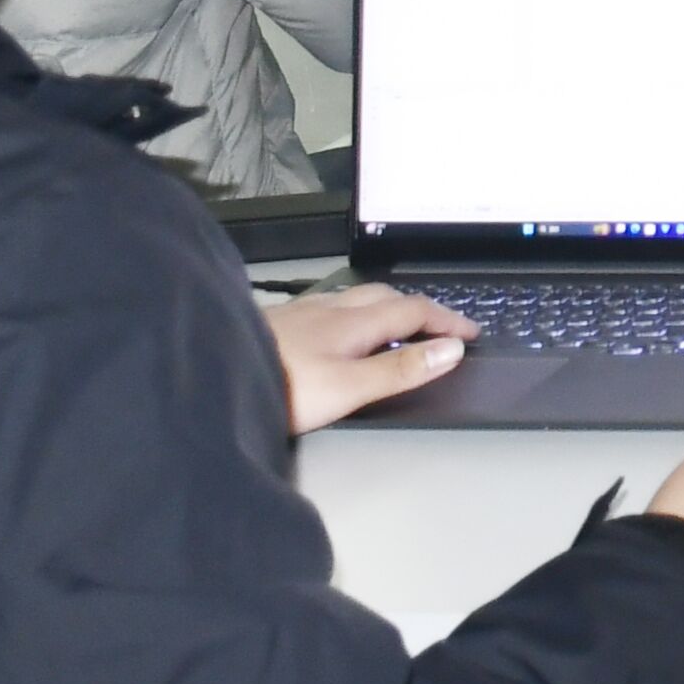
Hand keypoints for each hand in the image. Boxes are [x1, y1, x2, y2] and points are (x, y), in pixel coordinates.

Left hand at [273, 282, 473, 432]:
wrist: (213, 378)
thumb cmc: (281, 387)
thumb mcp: (351, 388)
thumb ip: (401, 371)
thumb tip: (451, 349)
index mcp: (354, 322)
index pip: (413, 311)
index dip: (446, 320)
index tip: (469, 332)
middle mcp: (330, 309)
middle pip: (385, 296)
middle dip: (418, 307)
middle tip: (439, 325)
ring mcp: (302, 313)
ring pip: (355, 299)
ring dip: (384, 306)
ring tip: (395, 324)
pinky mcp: (279, 323)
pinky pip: (329, 308)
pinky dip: (352, 314)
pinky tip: (337, 331)